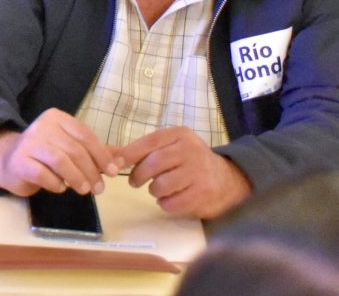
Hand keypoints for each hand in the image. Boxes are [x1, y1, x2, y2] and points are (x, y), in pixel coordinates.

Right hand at [0, 109, 118, 196]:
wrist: (9, 161)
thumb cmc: (45, 155)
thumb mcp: (70, 148)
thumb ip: (95, 151)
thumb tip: (124, 159)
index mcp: (57, 118)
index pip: (85, 135)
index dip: (102, 155)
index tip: (113, 172)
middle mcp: (42, 126)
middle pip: (75, 149)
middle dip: (92, 171)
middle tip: (100, 188)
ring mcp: (29, 143)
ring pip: (60, 161)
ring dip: (76, 178)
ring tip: (84, 190)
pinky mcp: (20, 161)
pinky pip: (43, 174)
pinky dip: (56, 183)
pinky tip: (60, 188)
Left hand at [115, 126, 251, 218]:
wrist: (227, 180)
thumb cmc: (190, 162)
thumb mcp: (172, 147)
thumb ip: (145, 150)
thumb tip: (112, 156)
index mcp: (180, 135)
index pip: (149, 143)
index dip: (129, 154)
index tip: (116, 165)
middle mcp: (191, 150)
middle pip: (153, 164)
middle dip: (138, 175)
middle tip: (134, 182)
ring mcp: (199, 172)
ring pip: (160, 185)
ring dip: (153, 191)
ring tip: (158, 189)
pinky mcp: (203, 194)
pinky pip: (171, 203)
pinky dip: (165, 204)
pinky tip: (171, 199)